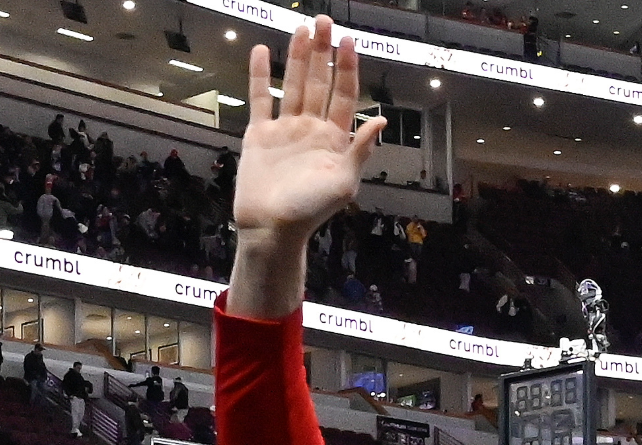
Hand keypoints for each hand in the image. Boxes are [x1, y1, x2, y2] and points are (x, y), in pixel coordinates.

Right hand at [232, 17, 384, 249]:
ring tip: (302, 29)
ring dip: (297, 57)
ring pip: (292, 85)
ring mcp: (286, 130)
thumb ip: (361, 150)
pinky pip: (261, 99)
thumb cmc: (311, 211)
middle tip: (324, 20)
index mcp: (335, 139)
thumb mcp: (343, 183)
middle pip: (319, 82)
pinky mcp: (260, 135)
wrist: (272, 228)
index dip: (348, 68)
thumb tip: (381, 120)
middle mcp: (312, 129)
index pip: (344, 95)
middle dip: (323, 52)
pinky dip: (261, 76)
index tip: (349, 41)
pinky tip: (263, 52)